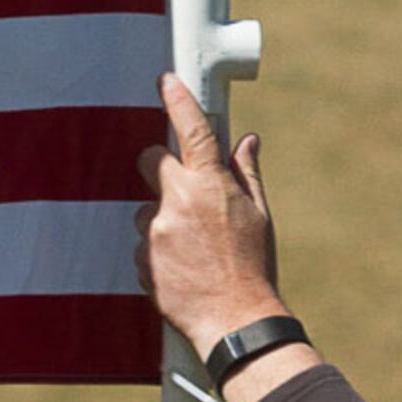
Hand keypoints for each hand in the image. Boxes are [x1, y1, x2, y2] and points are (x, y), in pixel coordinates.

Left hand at [134, 69, 287, 364]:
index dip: (177, 99)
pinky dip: (158, 253)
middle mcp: (178, 201)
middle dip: (159, 166)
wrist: (234, 321)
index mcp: (211, 184)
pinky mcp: (143, 260)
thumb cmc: (253, 268)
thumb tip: (246, 141)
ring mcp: (156, 231)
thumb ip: (246, 173)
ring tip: (191, 249)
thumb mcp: (259, 215)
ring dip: (162, 221)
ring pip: (146, 210)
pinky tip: (181, 270)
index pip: (191, 128)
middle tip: (179, 187)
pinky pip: (144, 246)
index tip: (166, 80)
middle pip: (149, 160)